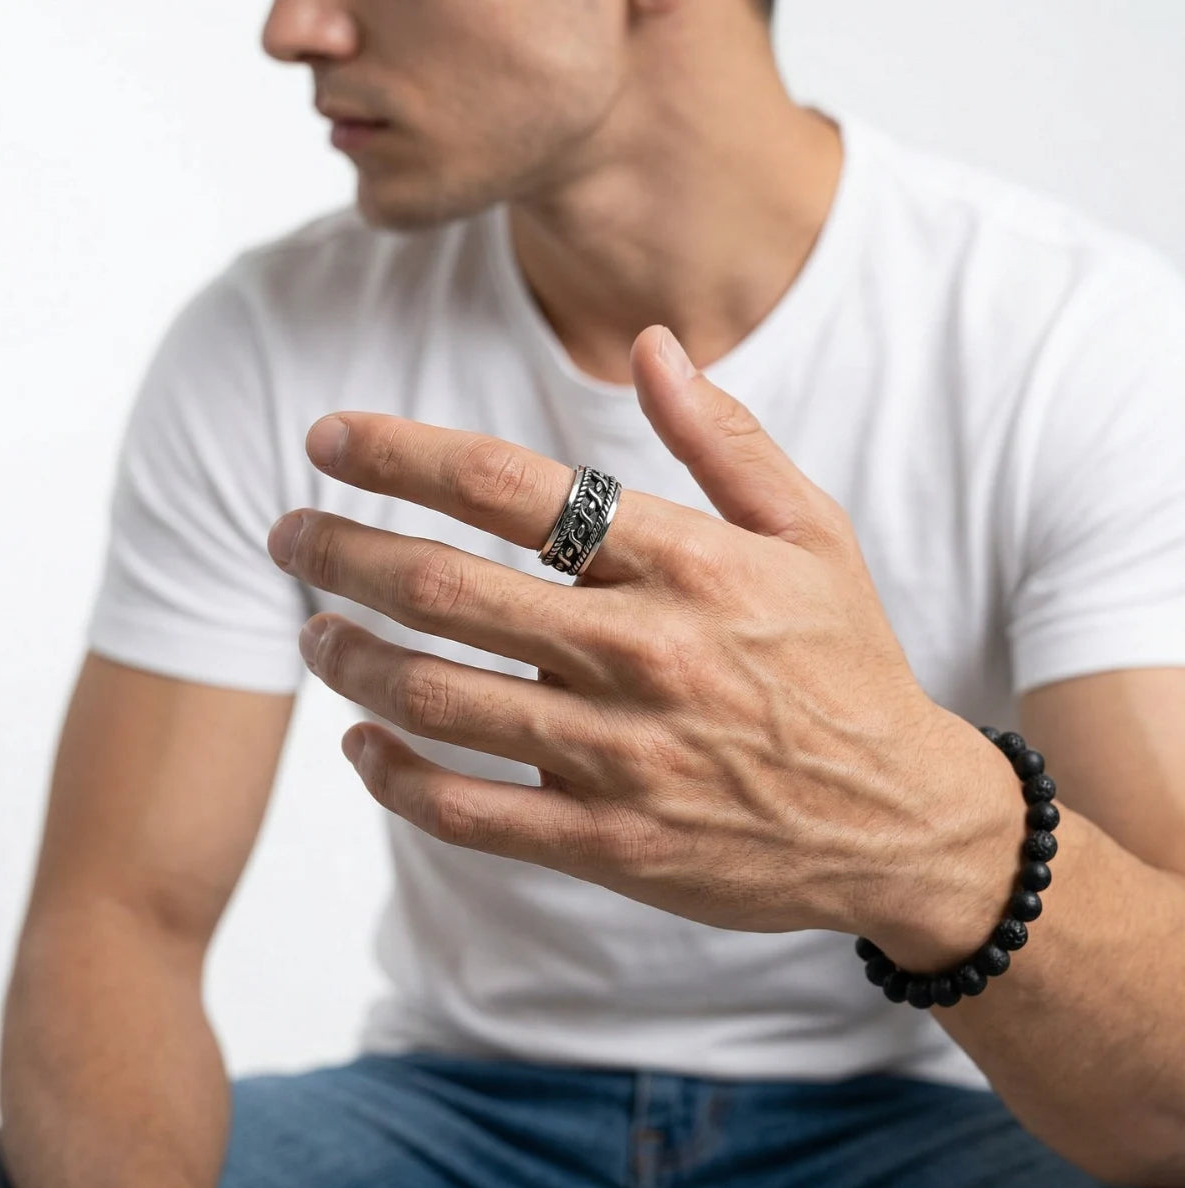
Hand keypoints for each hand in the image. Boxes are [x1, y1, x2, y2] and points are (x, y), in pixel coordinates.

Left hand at [267, 325, 1017, 949]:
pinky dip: (394, 776)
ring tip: (313, 631)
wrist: (899, 821)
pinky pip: (466, 810)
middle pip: (445, 585)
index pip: (511, 484)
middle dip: (342, 549)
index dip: (401, 452)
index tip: (328, 438)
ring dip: (351, 657)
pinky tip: (362, 745)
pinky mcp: (608, 842)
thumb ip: (726, 437)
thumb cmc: (847, 663)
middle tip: (289, 533)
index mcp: (689, 562)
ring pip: (438, 697)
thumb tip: (652, 343)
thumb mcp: (813, 532)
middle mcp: (644, 652)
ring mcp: (621, 755)